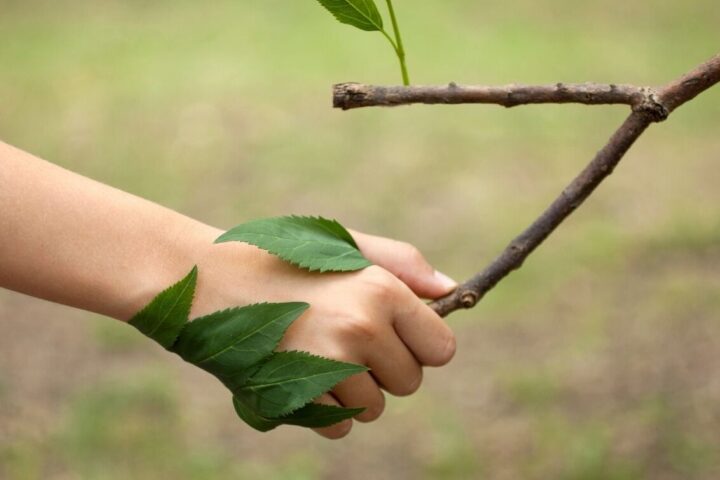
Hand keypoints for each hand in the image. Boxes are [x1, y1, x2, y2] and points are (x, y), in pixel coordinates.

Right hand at [189, 227, 457, 438]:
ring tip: (314, 351)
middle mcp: (362, 329)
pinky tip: (297, 373)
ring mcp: (329, 367)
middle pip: (410, 382)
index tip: (396, 336)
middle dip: (385, 368)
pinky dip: (322, 410)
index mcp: (381, 289)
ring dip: (352, 390)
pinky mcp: (298, 398)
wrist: (205, 279)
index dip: (420, 345)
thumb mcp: (344, 246)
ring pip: (374, 408)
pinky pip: (338, 426)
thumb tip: (452, 290)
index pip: (442, 348)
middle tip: (344, 338)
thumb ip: (403, 265)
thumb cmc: (281, 258)